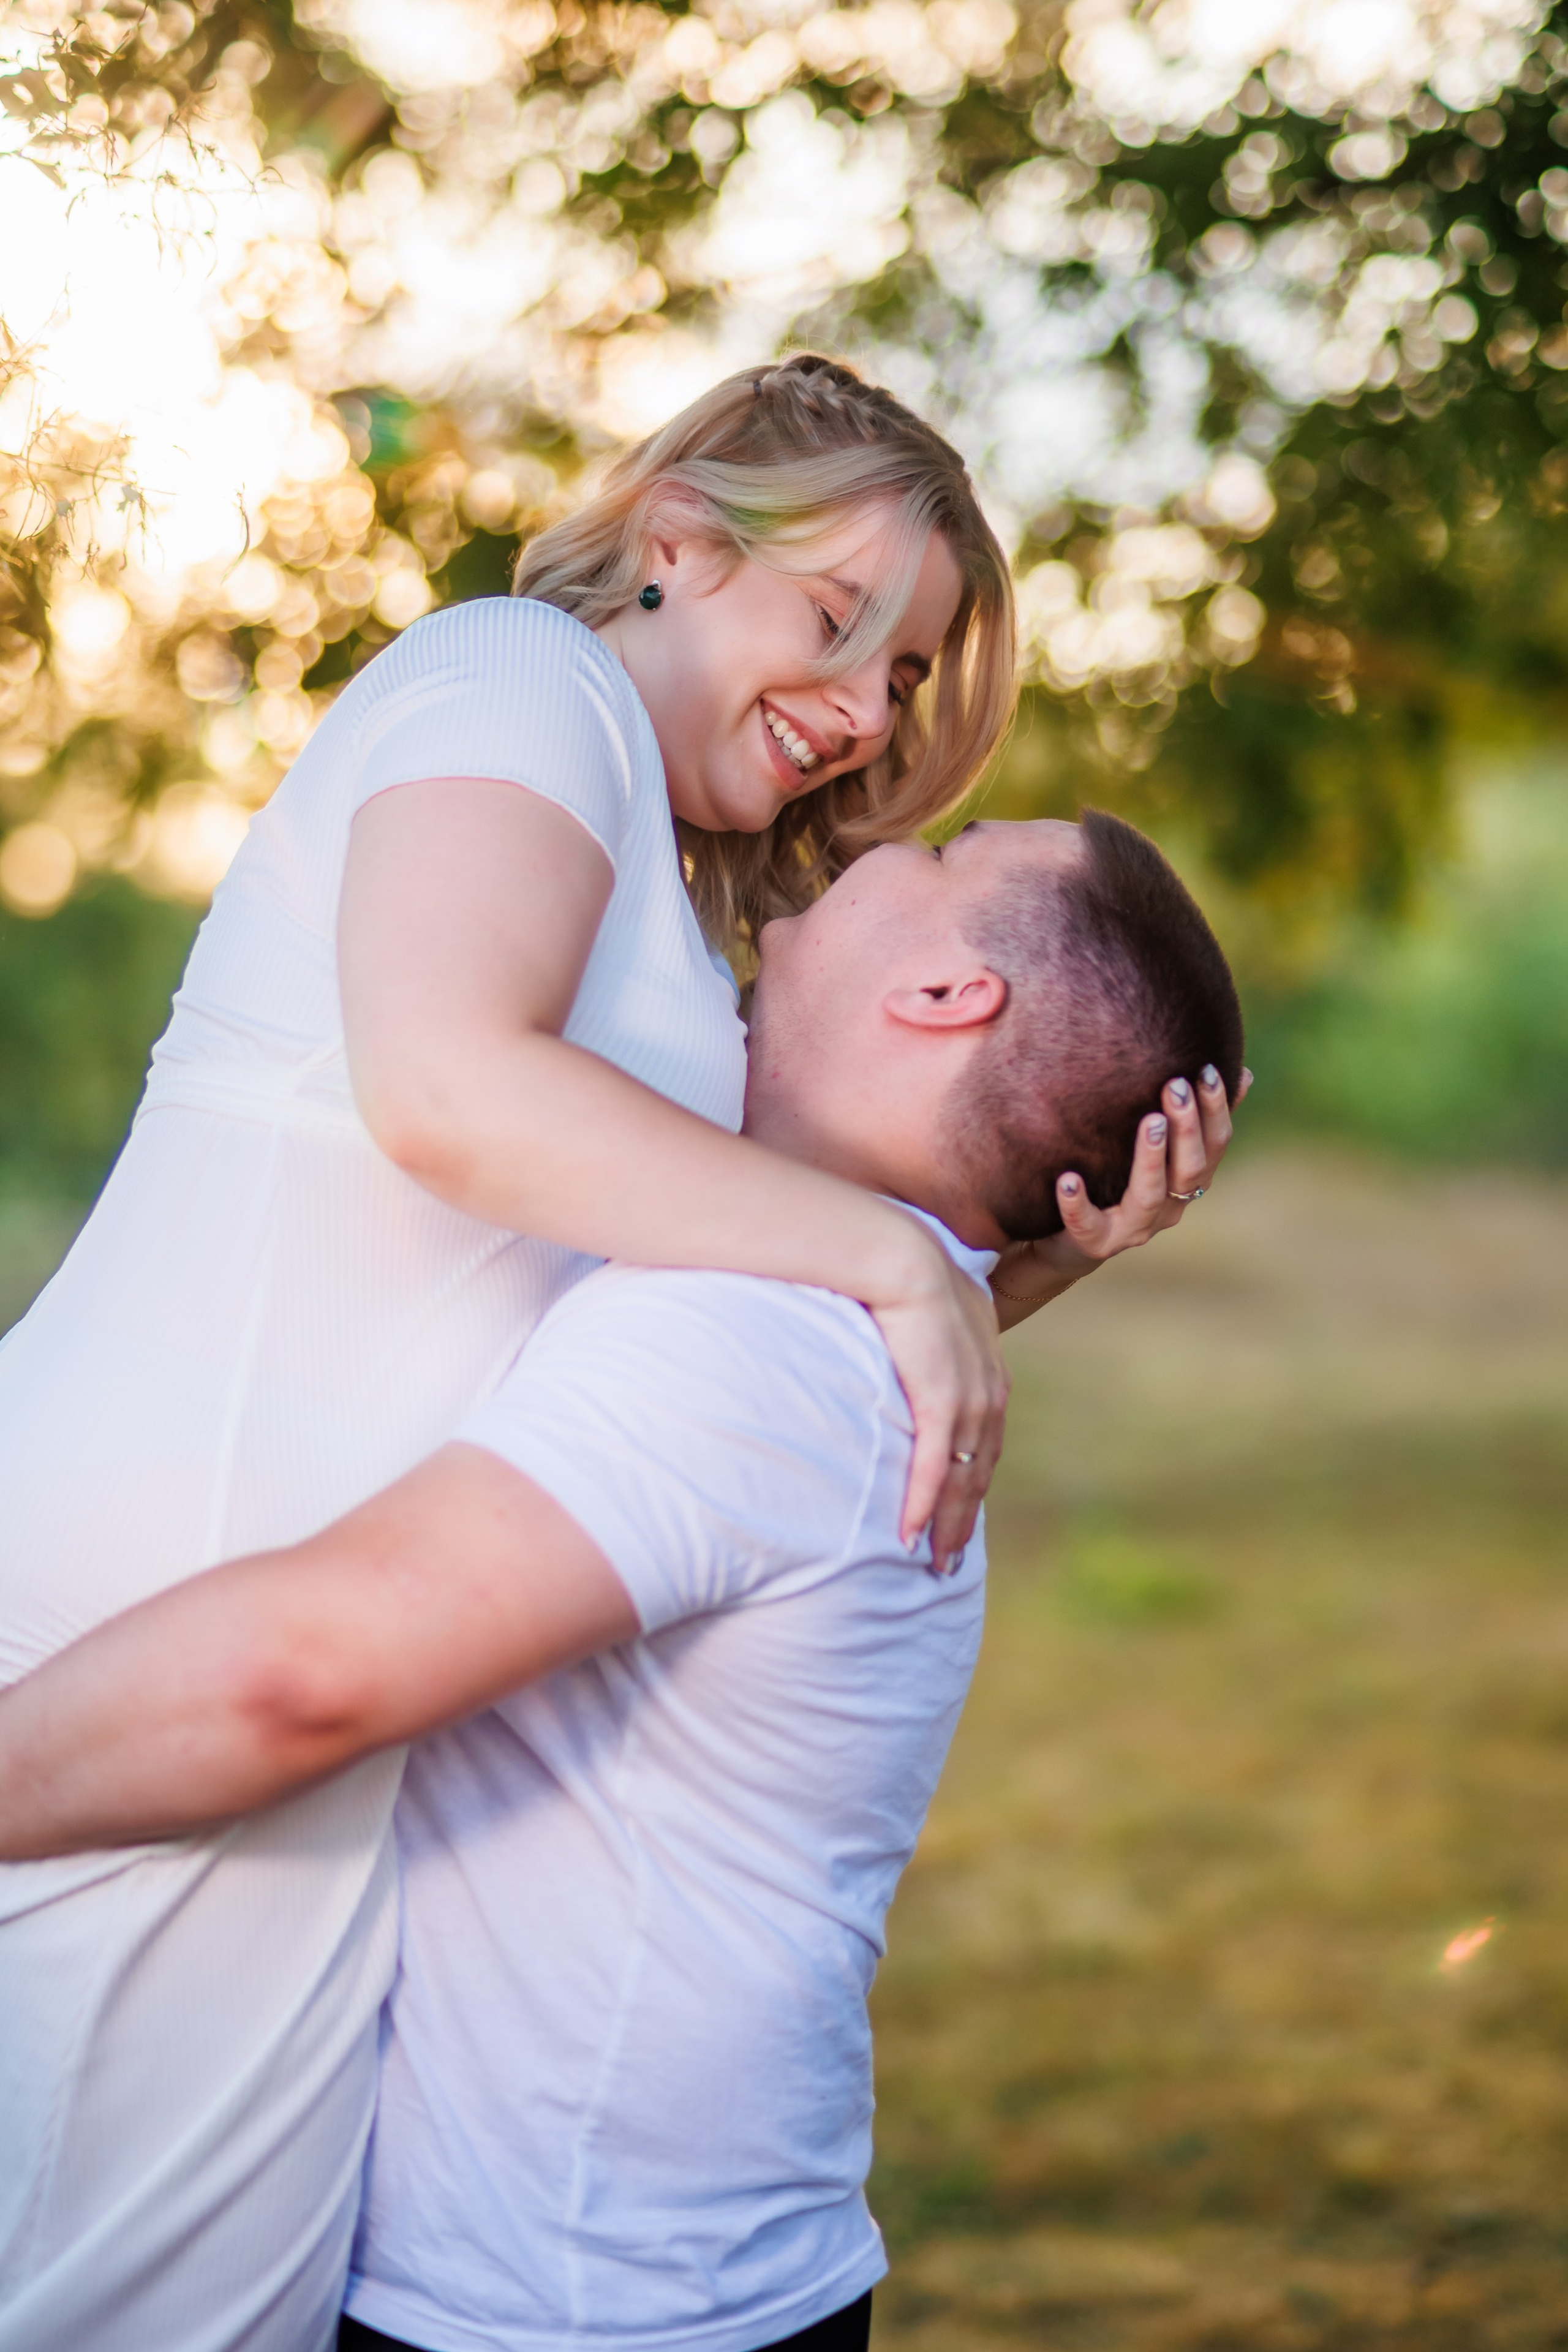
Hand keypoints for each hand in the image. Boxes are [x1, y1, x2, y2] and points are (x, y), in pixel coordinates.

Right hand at [870, 1226, 1009, 1576]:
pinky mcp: (941, 1403)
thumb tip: (915, 1342)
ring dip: (948, 1526)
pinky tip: (910, 1534)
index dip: (973, 1482)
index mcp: (989, 1373)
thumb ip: (934, 1338)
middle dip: (965, 1518)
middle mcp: (989, 1393)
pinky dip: (924, 1504)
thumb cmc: (906, 1274)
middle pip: (979, 1471)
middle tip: (948, 1561)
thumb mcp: (934, 1311)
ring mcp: (969, 1401)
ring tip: (933, 1563)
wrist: (901, 1255)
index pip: (985, 1442)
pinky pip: (934, 1468)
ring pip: (962, 1479)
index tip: (960, 1513)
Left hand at [991, 1064, 1251, 1327]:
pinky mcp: (1096, 1242)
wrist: (1074, 1240)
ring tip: (1150, 1121)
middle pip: (1190, 1169)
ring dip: (1151, 1158)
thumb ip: (1193, 1119)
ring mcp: (1134, 1228)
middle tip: (1176, 1086)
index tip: (1207, 1069)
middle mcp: (1169, 1207)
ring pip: (1149, 1196)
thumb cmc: (1117, 1181)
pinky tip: (1068, 1179)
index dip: (1216, 1109)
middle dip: (1187, 1127)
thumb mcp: (1158, 1149)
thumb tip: (1242, 1074)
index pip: (1215, 1145)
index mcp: (1188, 1180)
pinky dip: (1078, 1203)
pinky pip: (1088, 1224)